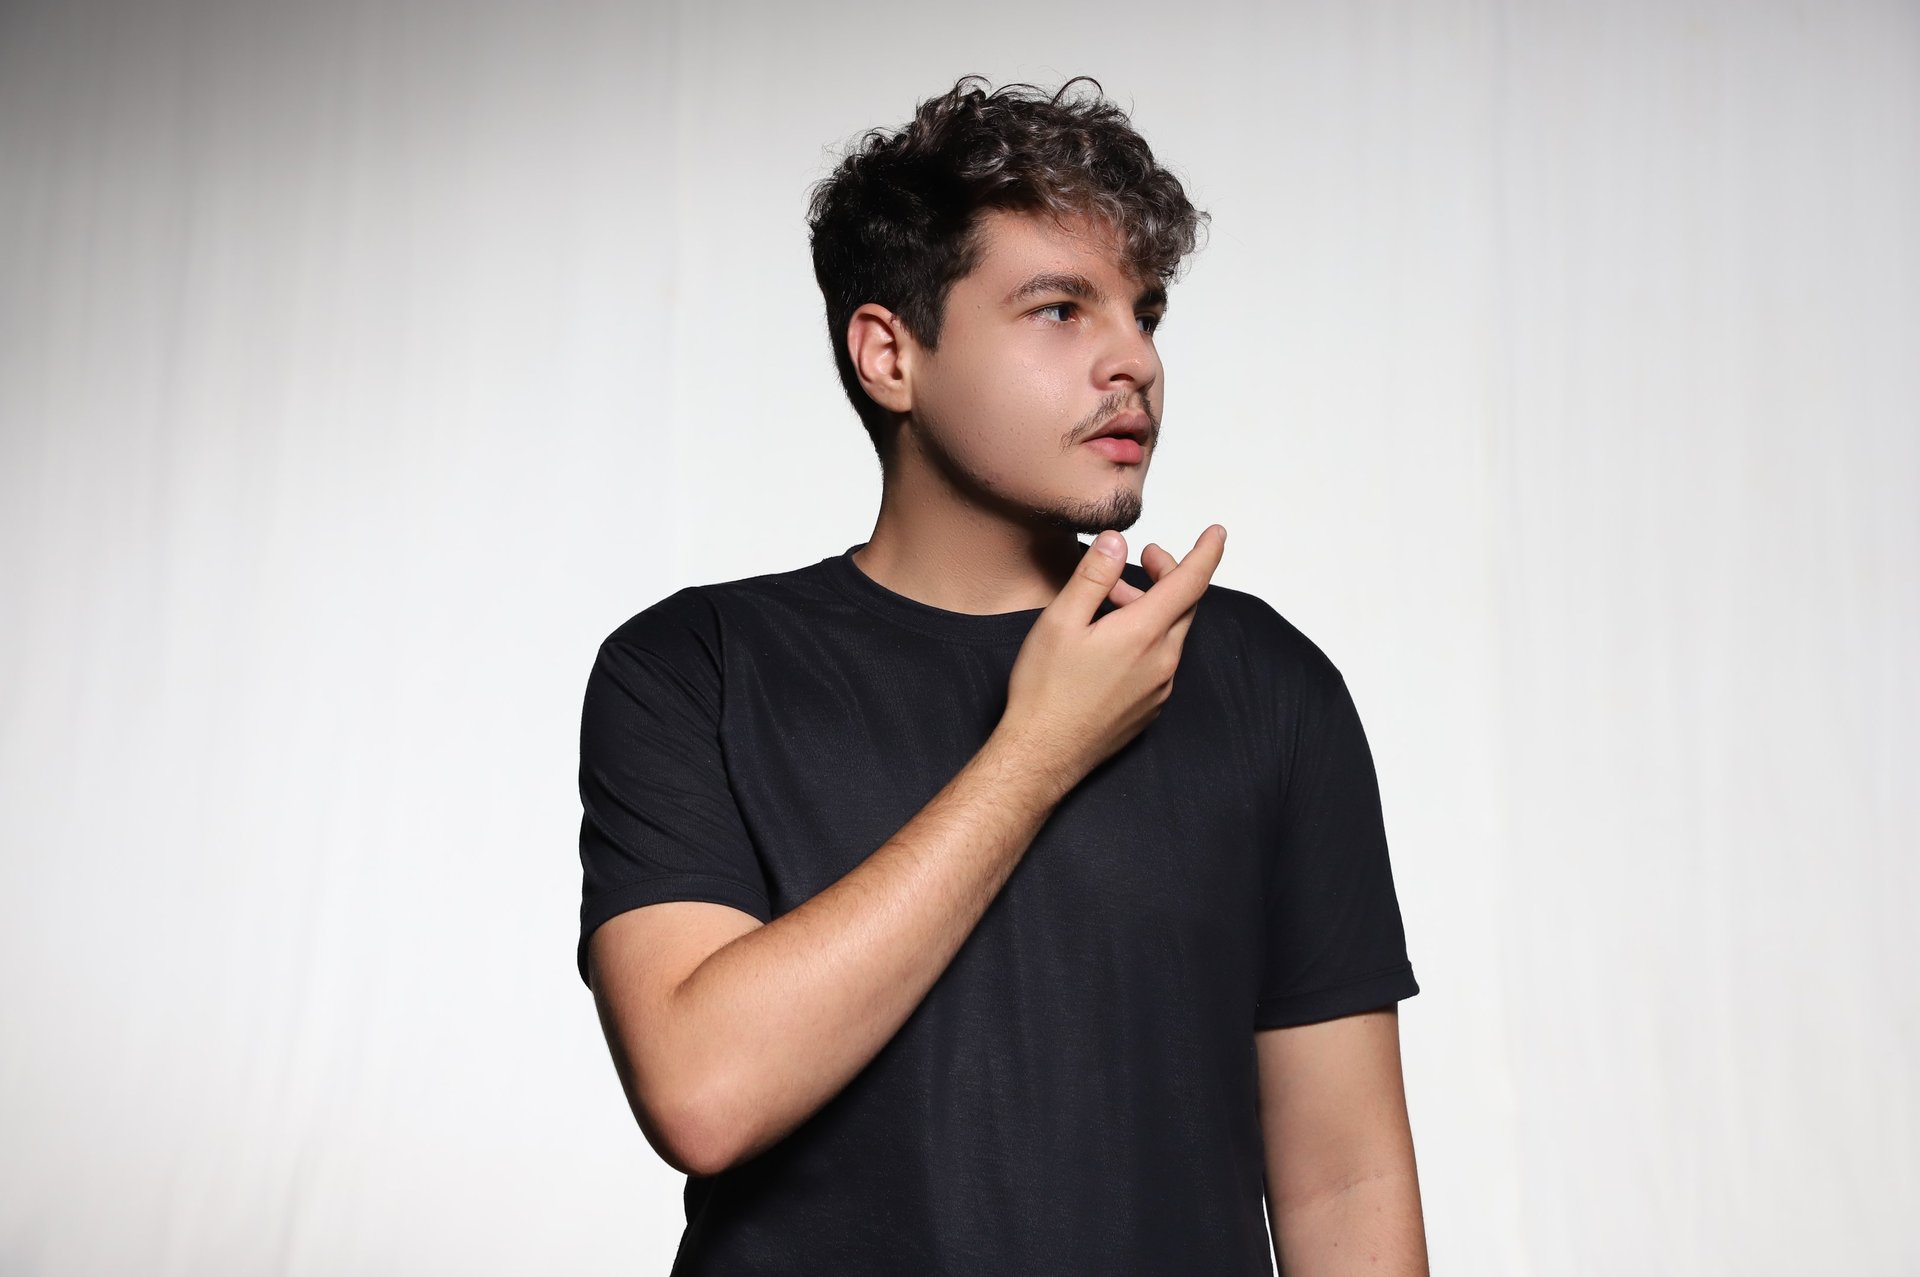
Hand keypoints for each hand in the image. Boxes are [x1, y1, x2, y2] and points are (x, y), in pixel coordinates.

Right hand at [998, 525, 1226, 793]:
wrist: (1043, 755)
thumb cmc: (1045, 690)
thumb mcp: (1061, 621)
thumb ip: (1093, 576)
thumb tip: (1117, 542)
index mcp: (1144, 633)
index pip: (1191, 582)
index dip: (1207, 553)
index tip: (1217, 533)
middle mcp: (1163, 660)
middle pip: (1184, 605)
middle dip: (1169, 574)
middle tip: (1145, 557)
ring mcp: (1160, 687)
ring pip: (1170, 633)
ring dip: (1151, 607)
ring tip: (1110, 601)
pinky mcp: (1151, 707)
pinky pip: (1161, 660)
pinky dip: (1147, 638)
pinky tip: (1113, 641)